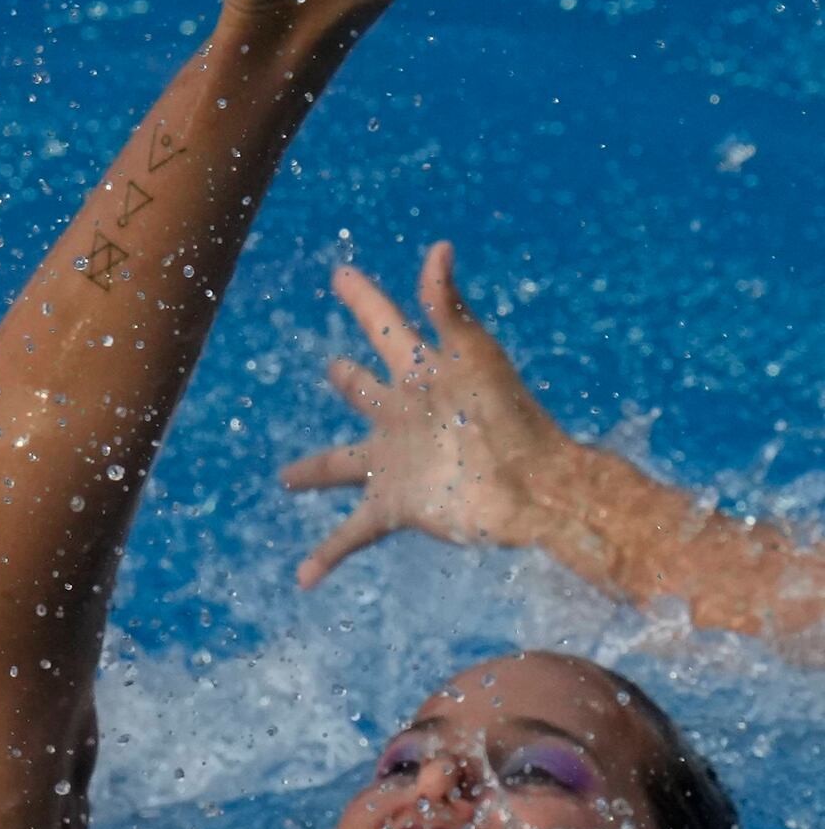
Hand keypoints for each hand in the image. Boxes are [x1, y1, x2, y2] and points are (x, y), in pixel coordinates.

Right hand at [282, 241, 586, 585]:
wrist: (540, 488)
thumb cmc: (513, 418)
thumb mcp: (475, 355)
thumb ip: (448, 306)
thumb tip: (438, 249)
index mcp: (418, 375)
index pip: (383, 326)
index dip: (363, 299)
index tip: (341, 275)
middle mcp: (401, 415)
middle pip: (362, 391)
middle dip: (348, 380)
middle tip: (335, 369)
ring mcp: (396, 463)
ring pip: (342, 464)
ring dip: (314, 472)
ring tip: (288, 479)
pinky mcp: (398, 508)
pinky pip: (351, 534)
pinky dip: (326, 557)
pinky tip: (304, 579)